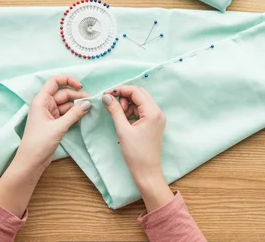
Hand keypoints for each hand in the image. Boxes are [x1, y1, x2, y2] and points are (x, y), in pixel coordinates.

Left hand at [16, 75, 91, 172]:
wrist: (31, 162)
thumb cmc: (39, 142)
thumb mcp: (59, 127)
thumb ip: (74, 114)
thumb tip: (88, 103)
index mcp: (41, 101)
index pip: (54, 82)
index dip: (68, 80)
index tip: (81, 87)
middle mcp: (45, 104)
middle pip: (63, 94)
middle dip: (77, 96)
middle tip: (92, 102)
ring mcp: (49, 114)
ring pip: (66, 104)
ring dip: (77, 106)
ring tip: (90, 109)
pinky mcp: (53, 123)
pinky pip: (66, 114)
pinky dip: (74, 114)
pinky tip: (83, 117)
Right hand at [103, 86, 173, 211]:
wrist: (147, 173)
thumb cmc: (136, 154)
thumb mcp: (123, 130)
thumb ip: (115, 111)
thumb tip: (106, 97)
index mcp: (153, 112)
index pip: (136, 91)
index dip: (121, 90)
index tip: (107, 94)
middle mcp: (158, 112)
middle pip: (140, 94)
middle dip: (124, 97)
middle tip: (112, 106)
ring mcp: (157, 118)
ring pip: (140, 102)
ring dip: (127, 105)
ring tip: (119, 118)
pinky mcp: (154, 124)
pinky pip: (142, 111)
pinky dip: (131, 112)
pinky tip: (124, 122)